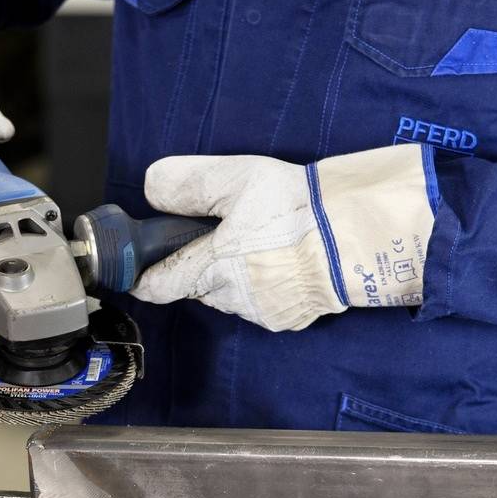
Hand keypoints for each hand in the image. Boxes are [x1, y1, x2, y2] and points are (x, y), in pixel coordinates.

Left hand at [133, 145, 439, 331]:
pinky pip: (263, 305)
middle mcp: (233, 297)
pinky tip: (285, 263)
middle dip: (201, 266)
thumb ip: (189, 183)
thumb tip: (152, 189)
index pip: (160, 286)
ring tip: (262, 244)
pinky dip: (266, 287)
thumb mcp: (237, 178)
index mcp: (213, 267)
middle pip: (199, 287)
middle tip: (223, 234)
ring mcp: (263, 312)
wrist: (357, 235)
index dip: (145, 278)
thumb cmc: (298, 207)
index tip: (139, 273)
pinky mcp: (290, 320)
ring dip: (235, 277)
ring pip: (232, 297)